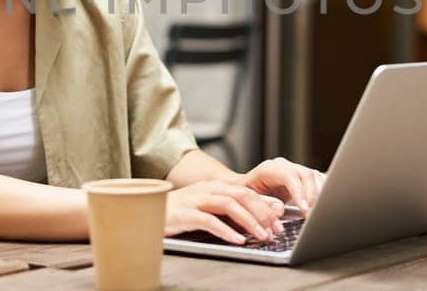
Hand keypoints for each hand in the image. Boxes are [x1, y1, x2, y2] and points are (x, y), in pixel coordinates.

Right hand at [164, 180, 285, 244]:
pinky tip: (238, 240)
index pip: (247, 191)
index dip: (266, 205)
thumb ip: (230, 211)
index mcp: (214, 187)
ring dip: (249, 221)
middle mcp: (206, 189)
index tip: (281, 219)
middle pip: (242, 195)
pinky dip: (226, 230)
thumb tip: (260, 216)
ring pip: (229, 205)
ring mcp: (194, 200)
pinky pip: (209, 221)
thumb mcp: (207, 210)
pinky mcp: (184, 214)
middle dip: (262, 212)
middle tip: (275, 230)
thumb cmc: (179, 214)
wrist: (145, 213)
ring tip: (262, 235)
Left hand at [235, 157, 324, 212]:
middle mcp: (284, 166)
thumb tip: (278, 208)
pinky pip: (317, 182)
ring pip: (314, 177)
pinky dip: (322, 193)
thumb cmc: (243, 196)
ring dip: (320, 195)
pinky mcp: (302, 179)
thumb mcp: (247, 200)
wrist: (243, 190)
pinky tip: (324, 206)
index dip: (299, 191)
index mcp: (269, 169)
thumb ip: (261, 203)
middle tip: (313, 215)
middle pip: (305, 175)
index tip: (305, 208)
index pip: (289, 176)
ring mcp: (294, 171)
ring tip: (320, 213)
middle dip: (312, 195)